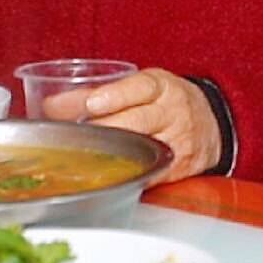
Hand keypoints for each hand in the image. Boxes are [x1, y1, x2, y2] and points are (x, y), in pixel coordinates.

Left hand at [41, 68, 220, 183]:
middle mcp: (173, 113)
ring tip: (84, 156)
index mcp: (164, 88)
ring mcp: (177, 142)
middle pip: (137, 122)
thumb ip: (100, 94)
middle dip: (103, 130)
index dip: (116, 95)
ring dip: (111, 154)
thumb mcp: (143, 87)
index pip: (141, 87)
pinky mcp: (177, 168)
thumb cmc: (168, 103)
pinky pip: (150, 173)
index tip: (92, 103)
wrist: (211, 125)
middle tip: (74, 135)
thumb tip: (51, 105)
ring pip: (143, 150)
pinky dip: (127, 174)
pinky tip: (106, 175)